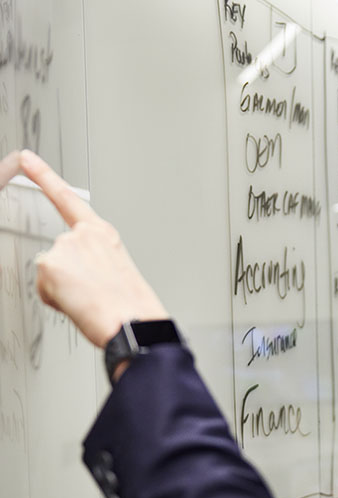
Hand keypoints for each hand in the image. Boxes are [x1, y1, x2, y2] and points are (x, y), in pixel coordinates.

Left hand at [18, 149, 167, 347]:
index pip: (67, 199)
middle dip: (69, 276)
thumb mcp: (118, 275)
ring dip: (64, 289)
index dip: (44, 176)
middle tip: (93, 294)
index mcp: (103, 235)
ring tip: (89, 300)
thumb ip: (93, 264)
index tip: (28, 159)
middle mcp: (82, 235)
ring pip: (51, 272)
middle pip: (59, 254)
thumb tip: (77, 277)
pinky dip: (57, 300)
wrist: (132, 321)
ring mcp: (65, 247)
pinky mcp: (50, 264)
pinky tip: (78, 304)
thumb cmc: (132, 306)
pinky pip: (44, 288)